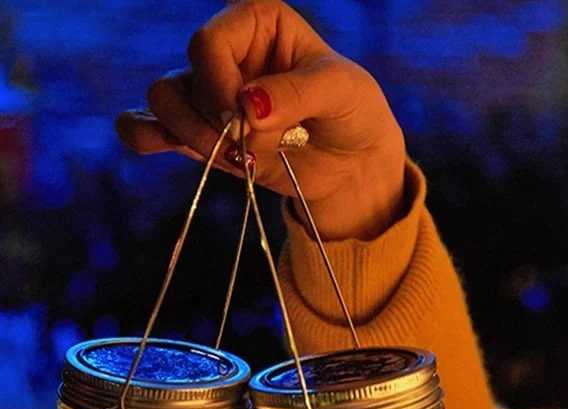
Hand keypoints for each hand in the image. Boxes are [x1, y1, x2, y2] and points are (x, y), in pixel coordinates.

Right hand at [116, 0, 405, 239]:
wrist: (354, 162)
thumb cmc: (352, 111)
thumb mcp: (341, 90)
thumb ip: (297, 92)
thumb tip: (246, 107)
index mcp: (256, 22)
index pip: (209, 42)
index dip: (220, 84)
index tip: (250, 117)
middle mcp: (226, 54)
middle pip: (182, 78)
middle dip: (213, 121)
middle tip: (250, 146)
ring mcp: (210, 96)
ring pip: (163, 103)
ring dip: (193, 137)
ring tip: (238, 159)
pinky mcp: (203, 135)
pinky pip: (150, 128)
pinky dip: (147, 137)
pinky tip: (163, 145)